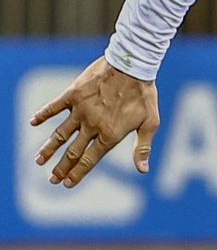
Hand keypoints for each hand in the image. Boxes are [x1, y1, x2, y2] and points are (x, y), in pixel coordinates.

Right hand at [30, 56, 160, 186]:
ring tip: (38, 160)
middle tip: (51, 179)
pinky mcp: (73, 95)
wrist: (132, 66)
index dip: (78, 173)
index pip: (90, 159)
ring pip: (60, 134)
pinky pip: (54, 107)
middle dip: (61, 167)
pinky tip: (33, 122)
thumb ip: (142, 147)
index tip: (67, 184)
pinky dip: (43, 115)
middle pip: (73, 151)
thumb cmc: (144, 95)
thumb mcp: (150, 123)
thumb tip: (142, 170)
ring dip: (48, 148)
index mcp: (110, 134)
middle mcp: (92, 125)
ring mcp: (81, 110)